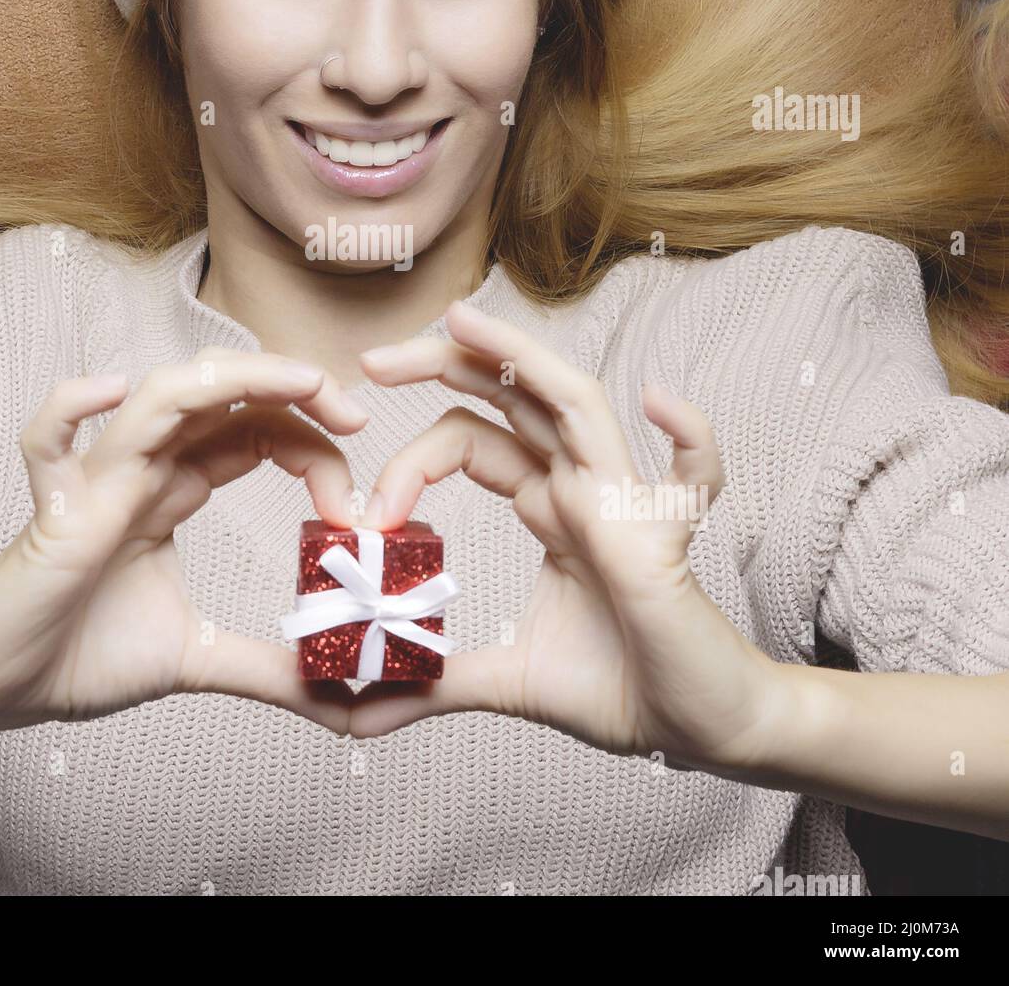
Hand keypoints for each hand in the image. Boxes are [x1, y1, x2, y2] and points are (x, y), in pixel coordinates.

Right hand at [0, 347, 369, 734]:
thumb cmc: (81, 657)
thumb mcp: (197, 659)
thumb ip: (267, 670)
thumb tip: (341, 703)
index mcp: (174, 489)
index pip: (254, 434)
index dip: (312, 444)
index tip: (359, 498)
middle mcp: (142, 470)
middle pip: (222, 397)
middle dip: (292, 389)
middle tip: (356, 415)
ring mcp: (96, 481)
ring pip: (162, 396)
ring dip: (233, 379)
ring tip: (299, 383)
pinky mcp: (51, 511)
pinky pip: (46, 442)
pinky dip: (69, 409)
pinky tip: (109, 394)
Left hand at [346, 301, 791, 774]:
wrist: (697, 732)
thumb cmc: (621, 690)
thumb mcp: (505, 682)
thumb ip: (437, 683)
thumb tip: (355, 716)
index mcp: (547, 506)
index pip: (471, 439)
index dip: (411, 459)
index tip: (361, 515)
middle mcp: (581, 487)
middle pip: (509, 395)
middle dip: (440, 363)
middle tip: (370, 360)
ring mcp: (625, 500)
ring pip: (573, 401)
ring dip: (520, 355)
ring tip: (460, 320)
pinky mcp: (667, 536)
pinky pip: (693, 474)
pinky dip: (689, 436)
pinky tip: (659, 401)